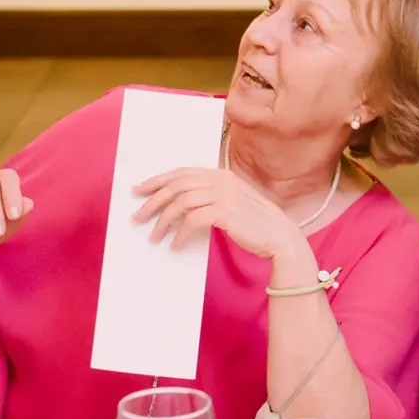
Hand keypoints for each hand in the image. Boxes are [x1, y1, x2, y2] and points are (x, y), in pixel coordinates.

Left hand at [133, 166, 308, 262]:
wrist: (280, 237)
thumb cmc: (256, 224)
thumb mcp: (233, 203)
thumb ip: (211, 197)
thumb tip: (179, 206)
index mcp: (221, 174)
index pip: (182, 172)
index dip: (157, 180)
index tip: (139, 190)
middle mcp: (221, 180)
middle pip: (176, 186)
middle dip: (153, 201)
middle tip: (138, 217)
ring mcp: (224, 195)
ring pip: (180, 203)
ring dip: (163, 221)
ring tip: (154, 237)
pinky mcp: (225, 212)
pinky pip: (192, 221)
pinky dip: (180, 234)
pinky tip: (175, 246)